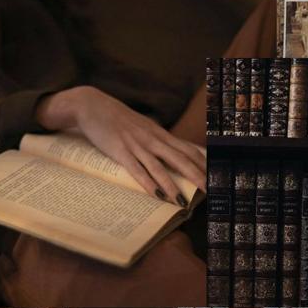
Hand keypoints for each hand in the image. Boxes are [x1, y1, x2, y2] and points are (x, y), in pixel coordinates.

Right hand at [35, 86, 204, 204]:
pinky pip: (137, 169)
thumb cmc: (118, 119)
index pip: (187, 149)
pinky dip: (148, 183)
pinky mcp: (120, 150)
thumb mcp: (143, 127)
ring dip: (173, 186)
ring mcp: (136, 144)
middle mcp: (152, 138)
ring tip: (183, 203)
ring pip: (160, 167)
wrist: (92, 105)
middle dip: (196, 175)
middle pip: (180, 158)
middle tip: (210, 191)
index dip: (202, 163)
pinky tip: (156, 195)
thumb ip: (157, 139)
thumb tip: (172, 151)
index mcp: (159, 133)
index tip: (216, 175)